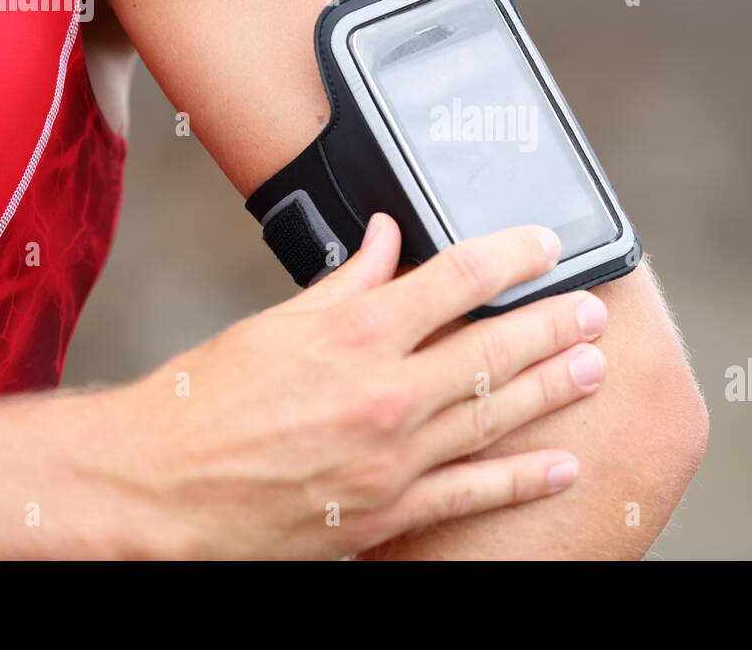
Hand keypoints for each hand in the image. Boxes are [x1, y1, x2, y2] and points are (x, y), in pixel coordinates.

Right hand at [120, 213, 609, 557]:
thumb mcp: (275, 322)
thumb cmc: (202, 402)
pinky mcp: (385, 513)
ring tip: (595, 367)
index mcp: (354, 333)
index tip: (545, 244)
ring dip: (552, 388)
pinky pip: (469, 494)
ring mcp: (390, 458)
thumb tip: (384, 238)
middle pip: (493, 348)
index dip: (512, 255)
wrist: (155, 489)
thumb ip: (344, 279)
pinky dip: (520, 480)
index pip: (457, 278)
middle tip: (595, 310)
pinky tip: (561, 465)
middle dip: (553, 324)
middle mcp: (382, 393)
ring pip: (494, 415)